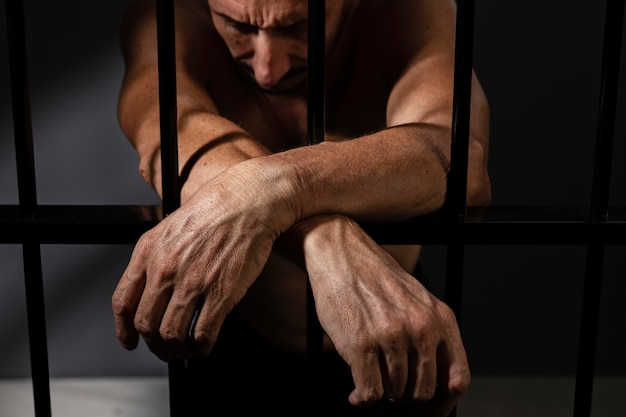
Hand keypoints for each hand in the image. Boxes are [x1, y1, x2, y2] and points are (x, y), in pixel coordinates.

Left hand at [111, 167, 285, 360]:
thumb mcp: (170, 227)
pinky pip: (202, 334)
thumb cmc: (215, 210)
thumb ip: (156, 258)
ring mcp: (193, 282)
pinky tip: (203, 346)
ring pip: (171, 335)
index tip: (130, 340)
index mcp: (148, 251)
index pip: (123, 302)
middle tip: (164, 349)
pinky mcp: (220, 293)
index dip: (124, 329)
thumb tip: (152, 292)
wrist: (248, 201)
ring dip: (176, 350)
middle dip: (154, 345)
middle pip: (146, 324)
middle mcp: (166, 269)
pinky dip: (200, 348)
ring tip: (184, 350)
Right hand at [301, 215, 469, 415]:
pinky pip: (369, 392)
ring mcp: (391, 336)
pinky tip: (356, 391)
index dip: (444, 404)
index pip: (457, 379)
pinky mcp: (361, 343)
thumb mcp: (416, 301)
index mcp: (440, 318)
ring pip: (393, 393)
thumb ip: (431, 336)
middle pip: (422, 392)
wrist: (340, 253)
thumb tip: (435, 383)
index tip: (431, 413)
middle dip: (403, 394)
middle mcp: (420, 327)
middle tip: (388, 382)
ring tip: (369, 374)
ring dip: (380, 390)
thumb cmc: (374, 278)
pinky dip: (361, 398)